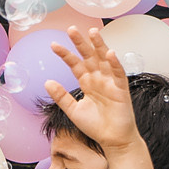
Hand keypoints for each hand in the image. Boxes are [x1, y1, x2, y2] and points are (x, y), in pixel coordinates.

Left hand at [45, 25, 138, 151]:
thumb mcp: (73, 110)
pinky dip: (114, 63)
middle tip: (71, 29)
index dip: (65, 54)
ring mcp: (110, 82)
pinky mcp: (121, 89)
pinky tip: (109, 52)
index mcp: (87, 82)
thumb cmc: (95, 125)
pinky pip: (118, 73)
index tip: (53, 44)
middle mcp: (98, 79)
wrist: (112, 140)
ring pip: (104, 60)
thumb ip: (61, 96)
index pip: (75, 64)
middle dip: (81, 43)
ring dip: (99, 45)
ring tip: (92, 31)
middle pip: (89, 56)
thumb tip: (47, 81)